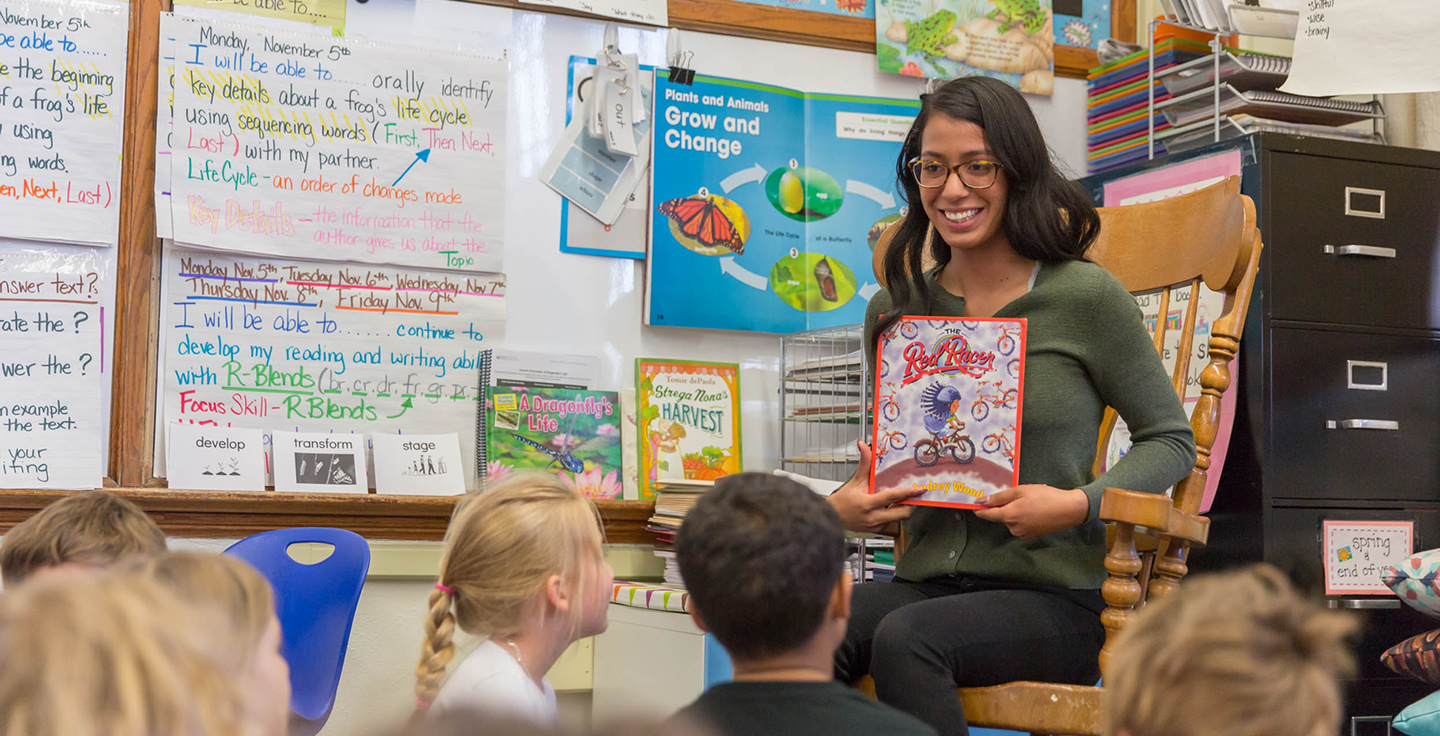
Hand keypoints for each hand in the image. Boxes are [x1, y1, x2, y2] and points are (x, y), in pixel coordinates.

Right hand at [828, 441, 924, 533]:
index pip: (892, 498)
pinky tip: (892, 506)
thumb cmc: (842, 501)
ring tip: (903, 499)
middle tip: (914, 495)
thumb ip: (864, 464)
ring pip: (899, 518)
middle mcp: (874, 517)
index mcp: (868, 504)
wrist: (832, 517)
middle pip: (902, 513)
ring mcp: (876, 526)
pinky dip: (894, 513)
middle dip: (911, 504)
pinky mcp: (877, 530)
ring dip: (903, 508)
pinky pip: (892, 522)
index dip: (907, 493)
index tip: (919, 489)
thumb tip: (864, 445)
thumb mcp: (855, 481)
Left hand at [973, 485, 1088, 539]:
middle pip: (1001, 516)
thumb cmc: (1045, 497)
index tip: (974, 504)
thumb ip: (999, 497)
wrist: (1069, 509)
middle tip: (1020, 495)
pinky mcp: (1031, 536)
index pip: (988, 515)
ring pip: (1011, 520)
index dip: (980, 509)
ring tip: (1031, 502)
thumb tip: (982, 501)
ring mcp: (1023, 534)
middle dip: (1005, 506)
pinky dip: (1023, 517)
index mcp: (1009, 516)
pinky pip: (1020, 525)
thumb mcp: (1021, 491)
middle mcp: (1013, 528)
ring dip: (1015, 511)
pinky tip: (1035, 510)